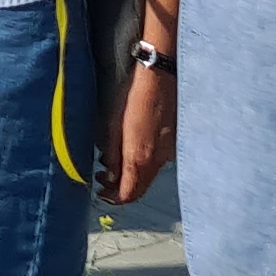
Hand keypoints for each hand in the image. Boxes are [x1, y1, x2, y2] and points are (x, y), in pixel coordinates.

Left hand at [107, 48, 175, 202]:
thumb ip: (112, 155)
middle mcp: (159, 161)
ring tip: (114, 160)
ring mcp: (169, 153)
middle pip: (140, 189)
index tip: (101, 191)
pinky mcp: (175, 143)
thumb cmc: (133, 97)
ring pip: (149, 176)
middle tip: (103, 177)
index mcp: (140, 158)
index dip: (113, 198)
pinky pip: (158, 162)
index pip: (129, 194)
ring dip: (131, 175)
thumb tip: (110, 176)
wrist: (161, 77)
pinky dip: (143, 163)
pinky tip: (132, 148)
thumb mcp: (113, 126)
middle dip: (120, 188)